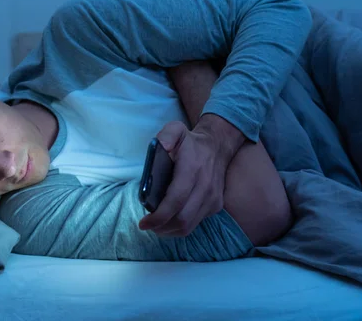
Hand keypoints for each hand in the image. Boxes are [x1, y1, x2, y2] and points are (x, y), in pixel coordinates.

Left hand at [138, 115, 243, 236]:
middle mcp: (205, 187)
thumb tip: (159, 147)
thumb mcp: (176, 129)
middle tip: (147, 225)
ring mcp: (212, 198)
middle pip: (182, 219)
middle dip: (161, 227)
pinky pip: (196, 222)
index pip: (175, 200)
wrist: (218, 146)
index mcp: (192, 169)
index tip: (143, 223)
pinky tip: (170, 220)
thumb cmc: (190, 142)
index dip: (158, 216)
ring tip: (156, 227)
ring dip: (170, 231)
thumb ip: (166, 136)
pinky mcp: (215, 205)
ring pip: (189, 226)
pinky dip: (181, 226)